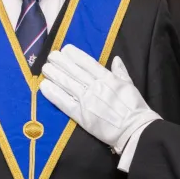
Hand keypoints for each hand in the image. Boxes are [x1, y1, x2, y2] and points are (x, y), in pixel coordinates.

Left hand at [40, 45, 160, 153]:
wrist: (135, 130)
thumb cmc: (135, 107)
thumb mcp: (130, 85)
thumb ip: (121, 72)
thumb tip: (115, 58)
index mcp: (108, 78)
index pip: (88, 63)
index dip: (75, 55)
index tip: (65, 49)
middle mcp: (96, 87)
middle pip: (75, 72)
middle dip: (61, 62)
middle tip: (51, 56)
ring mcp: (88, 101)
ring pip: (68, 84)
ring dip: (55, 75)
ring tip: (45, 68)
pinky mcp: (82, 116)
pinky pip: (65, 103)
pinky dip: (54, 94)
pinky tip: (44, 87)